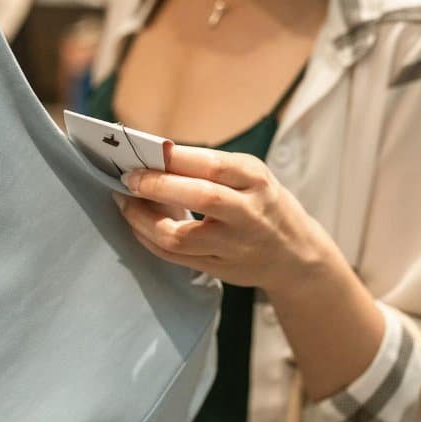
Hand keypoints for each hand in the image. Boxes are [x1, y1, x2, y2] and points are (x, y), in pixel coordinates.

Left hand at [113, 145, 335, 291]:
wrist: (295, 255)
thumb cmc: (264, 204)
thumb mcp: (251, 176)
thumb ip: (210, 167)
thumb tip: (156, 156)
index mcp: (256, 181)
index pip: (212, 164)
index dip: (174, 158)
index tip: (144, 152)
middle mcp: (248, 213)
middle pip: (200, 197)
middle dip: (157, 185)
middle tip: (129, 178)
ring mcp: (233, 246)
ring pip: (180, 236)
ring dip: (143, 219)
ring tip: (126, 202)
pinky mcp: (219, 270)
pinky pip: (174, 257)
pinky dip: (149, 240)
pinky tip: (138, 225)